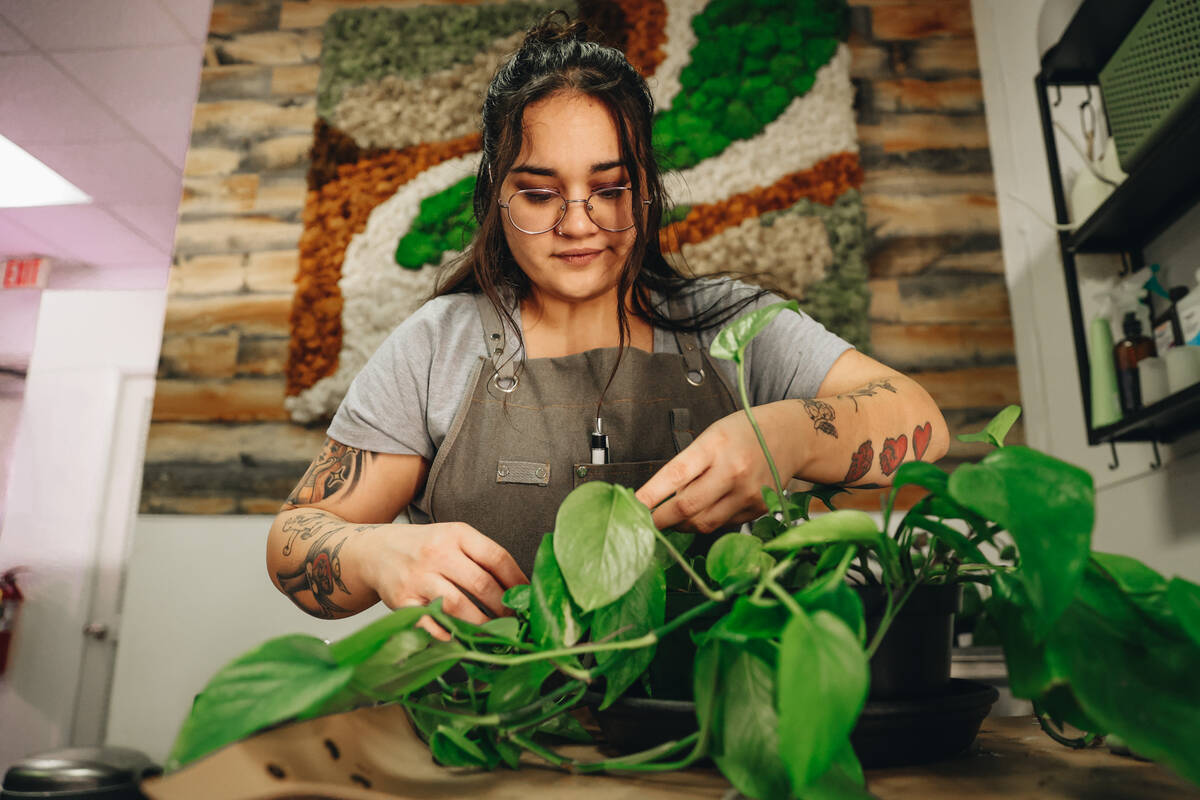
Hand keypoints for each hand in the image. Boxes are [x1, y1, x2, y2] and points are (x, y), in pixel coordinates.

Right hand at [353, 522, 527, 640]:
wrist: (375, 551)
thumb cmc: (425, 548)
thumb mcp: (453, 539)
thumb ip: (481, 558)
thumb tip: (519, 590)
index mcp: (456, 534)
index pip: (496, 557)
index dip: (517, 580)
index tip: (528, 597)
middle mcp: (437, 553)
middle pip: (480, 584)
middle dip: (503, 607)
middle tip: (515, 622)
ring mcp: (418, 577)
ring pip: (457, 605)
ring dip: (481, 624)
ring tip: (495, 633)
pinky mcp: (402, 600)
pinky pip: (430, 622)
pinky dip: (448, 634)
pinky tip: (461, 639)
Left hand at [636, 407, 794, 533]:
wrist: (790, 436)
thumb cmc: (743, 432)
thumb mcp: (711, 436)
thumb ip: (688, 466)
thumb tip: (660, 500)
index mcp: (716, 445)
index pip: (674, 475)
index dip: (649, 496)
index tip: (630, 507)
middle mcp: (734, 471)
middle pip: (687, 507)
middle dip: (659, 519)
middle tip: (643, 522)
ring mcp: (748, 493)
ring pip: (703, 523)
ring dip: (681, 524)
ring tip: (674, 515)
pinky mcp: (758, 509)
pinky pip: (722, 524)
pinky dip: (706, 521)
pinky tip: (706, 508)